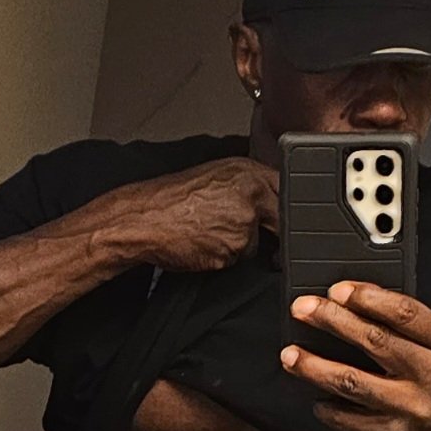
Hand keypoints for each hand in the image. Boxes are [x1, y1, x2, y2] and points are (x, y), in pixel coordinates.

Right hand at [103, 157, 278, 271]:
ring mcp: (245, 220)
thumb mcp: (214, 179)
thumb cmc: (171, 201)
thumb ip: (246, 188)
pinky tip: (204, 244)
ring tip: (209, 233)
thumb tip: (270, 205)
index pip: (286, 189)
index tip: (279, 220)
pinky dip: (224, 258)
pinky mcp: (235, 247)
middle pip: (282, 219)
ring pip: (259, 242)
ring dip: (240, 246)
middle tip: (249, 235)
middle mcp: (251, 192)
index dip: (284, 209)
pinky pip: (239, 259)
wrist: (144, 218)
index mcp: (246, 171)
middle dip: (273, 232)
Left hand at [280, 281, 430, 430]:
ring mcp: (412, 411)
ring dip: (314, 366)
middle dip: (331, 320)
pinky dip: (326, 407)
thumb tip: (358, 303)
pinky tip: (318, 398)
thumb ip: (415, 332)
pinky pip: (347, 419)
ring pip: (351, 381)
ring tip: (290, 355)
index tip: (338, 289)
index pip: (406, 313)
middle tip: (302, 309)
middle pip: (374, 340)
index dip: (367, 296)